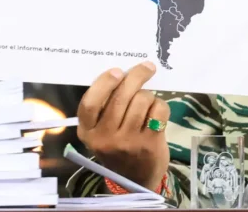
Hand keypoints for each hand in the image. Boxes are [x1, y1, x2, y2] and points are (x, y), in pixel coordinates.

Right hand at [77, 61, 169, 191]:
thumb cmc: (118, 146)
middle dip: (137, 76)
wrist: (136, 179)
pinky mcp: (148, 144)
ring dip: (148, 95)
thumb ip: (105, 107)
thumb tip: (123, 73)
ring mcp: (127, 142)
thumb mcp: (101, 131)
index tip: (117, 71)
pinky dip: (160, 105)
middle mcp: (104, 138)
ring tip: (147, 102)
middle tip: (147, 67)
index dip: (104, 84)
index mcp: (88, 132)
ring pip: (141, 100)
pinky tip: (157, 112)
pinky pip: (158, 110)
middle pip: (121, 97)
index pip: (90, 104)